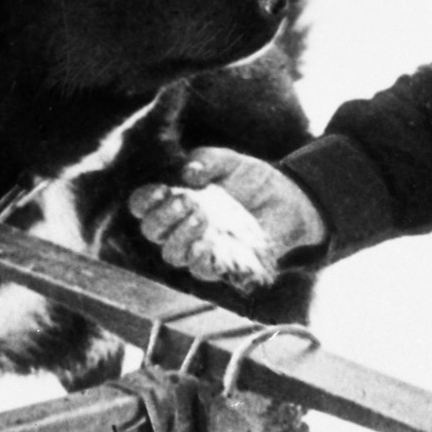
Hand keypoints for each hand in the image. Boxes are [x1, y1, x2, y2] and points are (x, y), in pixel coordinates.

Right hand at [127, 147, 327, 283]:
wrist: (288, 198)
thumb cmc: (251, 178)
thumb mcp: (229, 160)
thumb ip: (206, 160)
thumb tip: (187, 173)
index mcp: (176, 199)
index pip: (143, 206)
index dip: (144, 201)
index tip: (162, 190)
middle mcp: (182, 225)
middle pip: (152, 232)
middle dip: (162, 218)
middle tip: (185, 202)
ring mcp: (200, 246)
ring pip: (171, 254)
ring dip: (179, 237)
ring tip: (201, 218)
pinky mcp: (223, 263)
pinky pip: (201, 271)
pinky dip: (199, 259)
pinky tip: (207, 243)